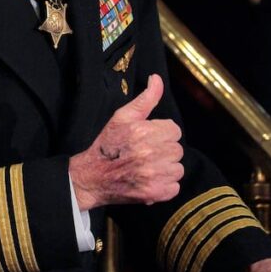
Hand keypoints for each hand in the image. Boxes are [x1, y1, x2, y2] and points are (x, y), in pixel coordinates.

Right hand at [68, 74, 182, 209]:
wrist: (92, 177)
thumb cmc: (107, 145)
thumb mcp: (122, 117)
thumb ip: (145, 98)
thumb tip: (157, 79)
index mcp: (143, 132)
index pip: (174, 130)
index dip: (161, 133)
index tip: (148, 138)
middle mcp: (149, 153)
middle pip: (177, 149)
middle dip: (164, 150)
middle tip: (145, 153)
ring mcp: (153, 175)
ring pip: (178, 168)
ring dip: (165, 168)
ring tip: (147, 167)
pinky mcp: (155, 192)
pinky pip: (174, 186)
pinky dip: (164, 185)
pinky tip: (149, 180)